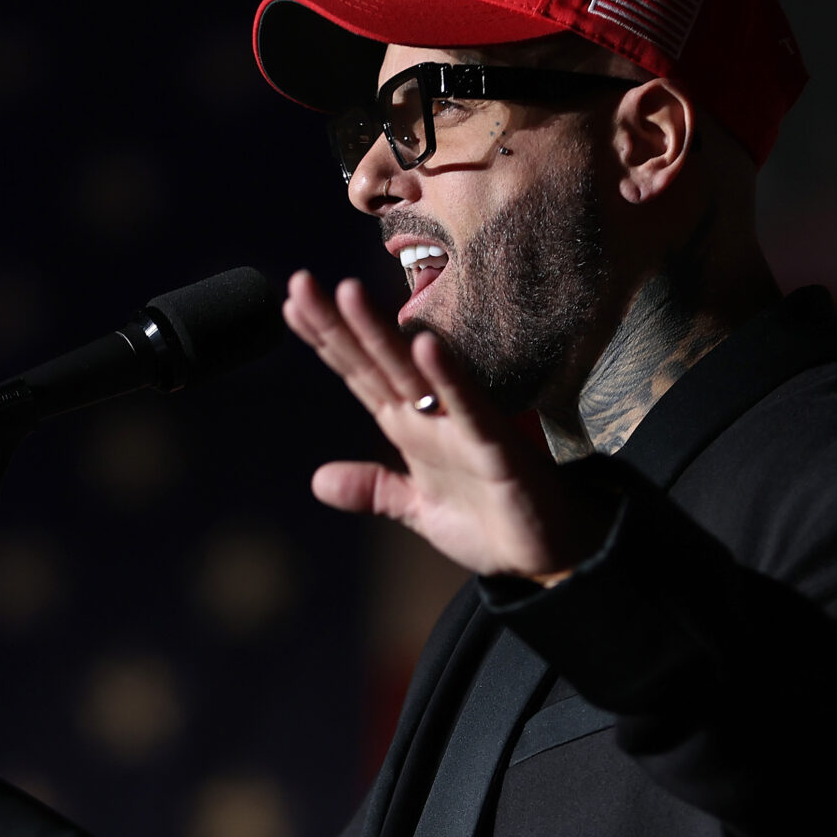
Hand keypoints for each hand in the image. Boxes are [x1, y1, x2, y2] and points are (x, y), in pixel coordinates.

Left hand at [285, 270, 606, 579]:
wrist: (547, 553)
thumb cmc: (490, 523)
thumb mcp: (417, 509)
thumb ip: (373, 489)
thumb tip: (318, 481)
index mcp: (409, 427)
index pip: (359, 375)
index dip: (326, 341)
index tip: (289, 306)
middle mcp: (431, 416)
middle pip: (375, 361)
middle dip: (338, 323)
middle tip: (300, 283)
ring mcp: (462, 425)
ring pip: (413, 370)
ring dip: (381, 333)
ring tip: (347, 293)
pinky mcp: (495, 444)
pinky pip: (468, 405)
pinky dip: (447, 376)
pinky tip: (423, 345)